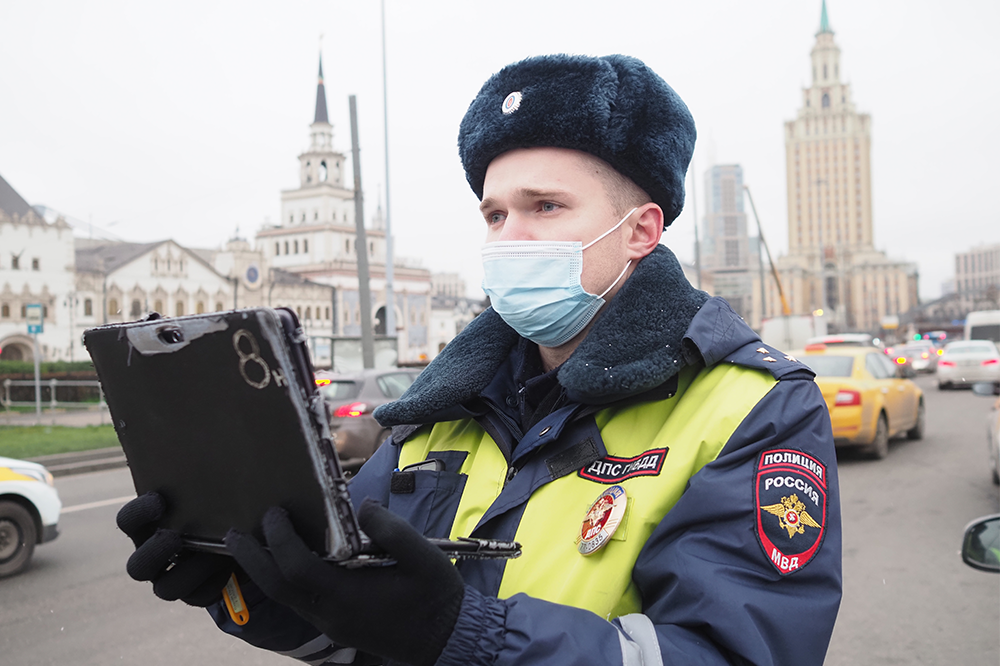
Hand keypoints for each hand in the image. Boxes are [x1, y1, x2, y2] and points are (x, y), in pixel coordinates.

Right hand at [116, 492, 234, 606]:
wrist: (245, 534)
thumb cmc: (218, 505)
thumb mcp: (208, 493)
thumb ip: (199, 482)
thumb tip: (209, 445)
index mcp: (149, 528)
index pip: (128, 521)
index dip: (138, 513)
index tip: (159, 500)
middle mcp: (154, 557)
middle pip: (137, 567)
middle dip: (154, 552)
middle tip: (173, 537)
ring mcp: (172, 579)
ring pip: (165, 589)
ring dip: (189, 572)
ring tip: (213, 555)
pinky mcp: (196, 595)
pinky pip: (199, 597)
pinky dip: (214, 582)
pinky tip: (230, 565)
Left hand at [225, 499, 464, 665]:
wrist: (448, 640)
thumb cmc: (437, 597)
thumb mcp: (423, 557)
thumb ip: (391, 529)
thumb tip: (363, 506)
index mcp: (348, 597)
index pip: (297, 568)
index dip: (280, 539)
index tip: (275, 512)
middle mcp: (331, 615)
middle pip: (277, 589)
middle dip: (251, 560)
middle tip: (232, 534)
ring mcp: (332, 625)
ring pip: (284, 599)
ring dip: (263, 571)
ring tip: (249, 545)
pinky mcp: (337, 627)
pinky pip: (299, 603)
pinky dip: (284, 580)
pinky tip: (286, 562)